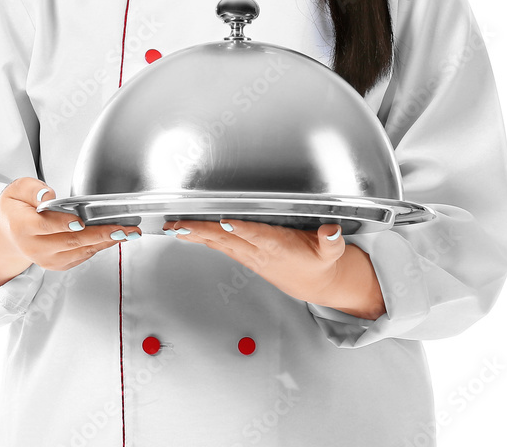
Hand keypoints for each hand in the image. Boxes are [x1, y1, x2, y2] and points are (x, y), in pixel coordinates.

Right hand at [0, 178, 142, 271]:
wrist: (8, 232)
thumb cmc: (16, 207)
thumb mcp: (17, 189)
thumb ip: (33, 190)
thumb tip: (48, 197)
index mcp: (23, 226)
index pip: (46, 226)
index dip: (64, 224)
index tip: (81, 221)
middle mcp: (35, 247)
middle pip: (70, 242)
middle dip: (100, 235)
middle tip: (122, 228)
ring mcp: (47, 259)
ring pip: (79, 252)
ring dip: (106, 243)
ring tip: (127, 233)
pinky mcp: (57, 264)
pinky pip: (81, 257)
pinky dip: (99, 247)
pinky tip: (114, 238)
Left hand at [161, 216, 352, 307]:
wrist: (314, 284)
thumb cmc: (319, 262)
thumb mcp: (332, 253)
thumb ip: (331, 241)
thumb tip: (331, 231)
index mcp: (278, 246)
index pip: (257, 235)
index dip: (242, 229)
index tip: (226, 221)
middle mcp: (259, 251)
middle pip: (227, 239)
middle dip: (203, 231)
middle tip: (180, 225)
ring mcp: (249, 255)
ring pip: (218, 242)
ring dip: (195, 235)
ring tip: (174, 227)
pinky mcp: (244, 256)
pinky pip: (219, 245)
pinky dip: (201, 238)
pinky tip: (187, 232)